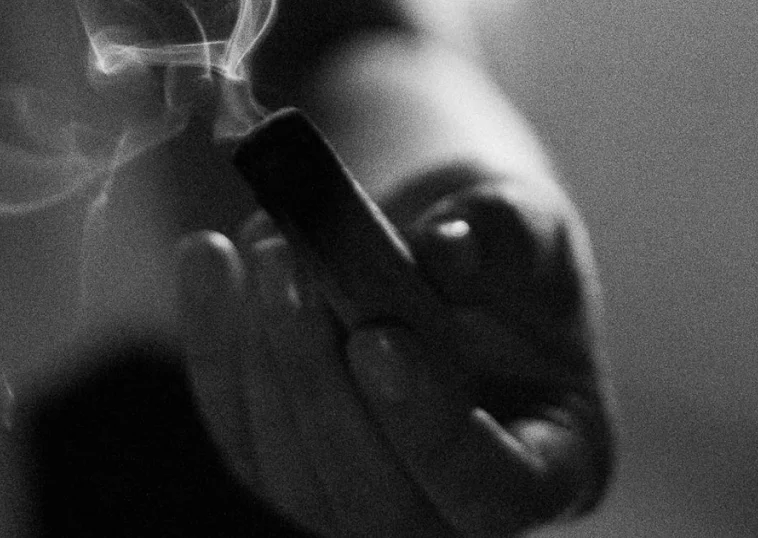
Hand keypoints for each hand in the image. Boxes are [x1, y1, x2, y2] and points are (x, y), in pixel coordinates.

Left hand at [177, 164, 611, 536]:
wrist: (441, 263)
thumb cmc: (506, 262)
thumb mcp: (534, 230)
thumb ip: (506, 237)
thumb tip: (442, 251)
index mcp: (548, 464)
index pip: (496, 497)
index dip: (431, 432)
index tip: (378, 338)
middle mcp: (448, 508)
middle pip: (376, 500)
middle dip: (319, 380)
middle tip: (288, 263)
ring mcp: (358, 499)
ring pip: (293, 473)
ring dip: (266, 351)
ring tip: (267, 242)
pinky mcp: (287, 468)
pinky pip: (237, 429)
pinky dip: (214, 341)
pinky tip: (209, 257)